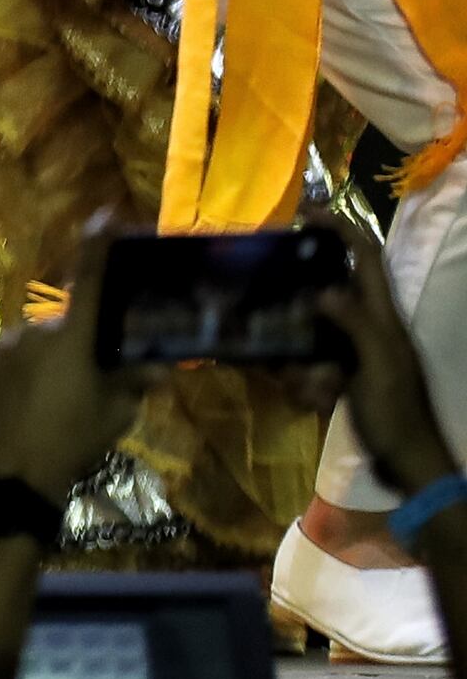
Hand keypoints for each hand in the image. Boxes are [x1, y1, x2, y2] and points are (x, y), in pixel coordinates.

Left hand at [0, 213, 149, 500]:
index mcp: (72, 338)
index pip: (89, 280)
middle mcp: (33, 330)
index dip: (99, 245)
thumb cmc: (74, 442)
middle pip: (62, 326)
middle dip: (75, 345)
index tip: (106, 215)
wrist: (15, 474)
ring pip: (33, 343)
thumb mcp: (116, 415)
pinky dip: (18, 371)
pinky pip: (6, 357)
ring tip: (50, 401)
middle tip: (83, 381)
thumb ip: (135, 383)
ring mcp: (0, 344)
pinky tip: (25, 403)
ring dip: (44, 360)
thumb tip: (160, 367)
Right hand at [325, 219, 465, 495]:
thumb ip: (356, 325)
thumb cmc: (397, 413)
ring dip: (300, 357)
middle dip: (301, 302)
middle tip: (270, 301)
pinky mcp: (343, 377)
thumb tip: (321, 289)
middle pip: (328, 293)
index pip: (366, 258)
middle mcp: (368, 328)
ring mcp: (354, 353)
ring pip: (311, 334)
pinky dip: (301, 380)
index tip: (304, 214)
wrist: (409, 464)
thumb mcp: (379, 367)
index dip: (341, 229)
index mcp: (383, 318)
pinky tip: (309, 399)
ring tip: (311, 386)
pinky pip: (308, 365)